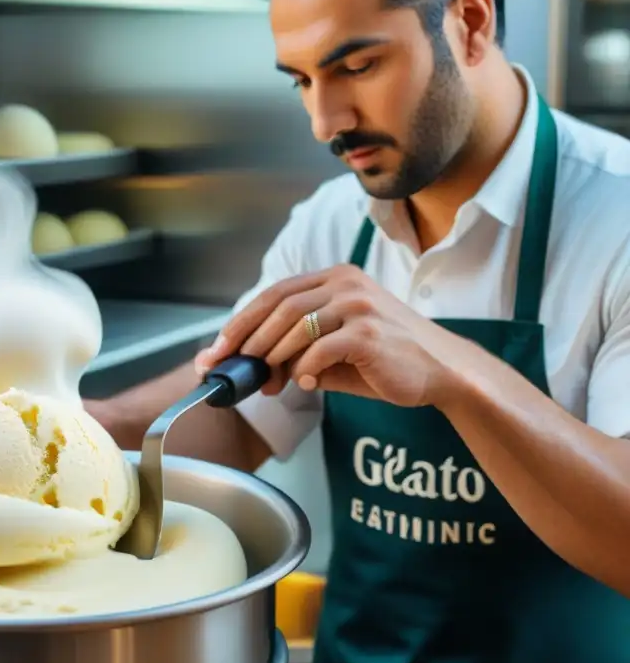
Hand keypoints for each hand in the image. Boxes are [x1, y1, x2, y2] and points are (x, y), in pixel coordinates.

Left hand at [195, 265, 462, 406]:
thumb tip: (256, 371)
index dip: (242, 321)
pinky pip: (319, 352)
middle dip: (246, 341)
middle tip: (230, 369)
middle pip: (278, 307)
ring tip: (267, 383)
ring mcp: (358, 306)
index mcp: (336, 278)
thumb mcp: (337, 348)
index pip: (275, 294)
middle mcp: (345, 284)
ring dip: (272, 359)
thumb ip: (299, 351)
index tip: (218, 349)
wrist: (443, 371)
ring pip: (294, 328)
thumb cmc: (388, 359)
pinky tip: (304, 384)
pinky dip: (304, 369)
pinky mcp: (368, 334)